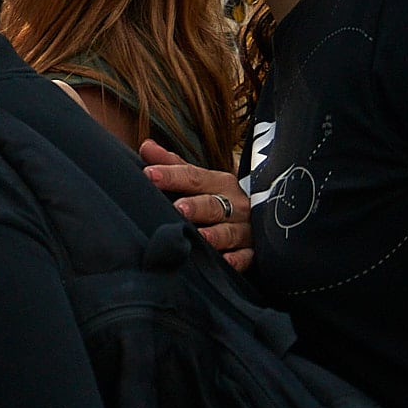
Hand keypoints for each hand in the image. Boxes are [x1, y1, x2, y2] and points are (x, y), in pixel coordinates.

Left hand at [142, 141, 253, 269]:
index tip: (149, 174)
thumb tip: (146, 146)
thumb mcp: (200, 178)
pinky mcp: (252, 251)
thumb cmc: (218, 196)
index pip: (193, 176)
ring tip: (200, 236)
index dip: (171, 175)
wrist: (260, 218)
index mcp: (220, 182)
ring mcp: (245, 228)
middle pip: (213, 204)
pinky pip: (246, 257)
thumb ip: (173, 164)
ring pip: (229, 231)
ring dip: (215, 234)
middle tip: (178, 208)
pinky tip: (225, 261)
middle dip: (196, 206)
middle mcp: (235, 204)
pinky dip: (236, 259)